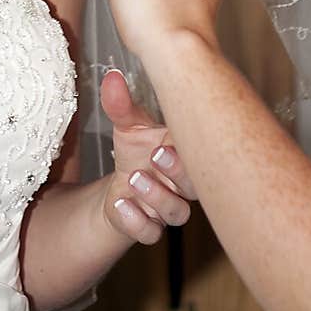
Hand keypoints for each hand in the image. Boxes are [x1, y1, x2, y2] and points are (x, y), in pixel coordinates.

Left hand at [100, 69, 195, 244]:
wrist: (122, 186)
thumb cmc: (136, 151)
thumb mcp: (128, 126)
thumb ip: (121, 105)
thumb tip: (111, 77)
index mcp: (184, 155)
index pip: (199, 154)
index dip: (187, 151)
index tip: (167, 140)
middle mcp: (183, 184)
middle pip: (195, 186)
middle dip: (178, 173)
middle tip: (156, 156)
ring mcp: (167, 208)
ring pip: (176, 213)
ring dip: (156, 196)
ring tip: (133, 178)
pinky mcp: (148, 227)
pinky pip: (150, 233)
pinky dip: (136, 221)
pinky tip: (121, 203)